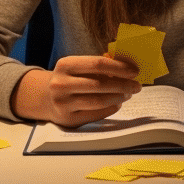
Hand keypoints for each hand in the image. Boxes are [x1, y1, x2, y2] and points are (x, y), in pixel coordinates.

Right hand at [13, 55, 141, 126]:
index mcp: (65, 65)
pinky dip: (112, 108)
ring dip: (119, 97)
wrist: (46, 98)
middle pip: (100, 84)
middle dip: (124, 85)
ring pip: (99, 101)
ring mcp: (62, 103)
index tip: (135, 71)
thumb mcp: (78, 67)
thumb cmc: (71, 79)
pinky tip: (118, 103)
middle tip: (137, 85)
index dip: (119, 67)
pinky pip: (96, 114)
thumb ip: (100, 66)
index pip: (97, 63)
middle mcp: (60, 84)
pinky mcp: (68, 119)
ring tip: (128, 94)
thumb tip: (129, 66)